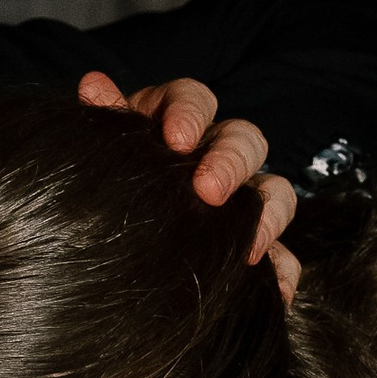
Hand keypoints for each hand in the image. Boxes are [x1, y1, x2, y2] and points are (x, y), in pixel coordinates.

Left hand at [75, 70, 300, 296]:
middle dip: (231, 162)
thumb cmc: (104, 186)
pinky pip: (282, 256)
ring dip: (268, 214)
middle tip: (209, 192)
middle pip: (244, 139)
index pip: (193, 99)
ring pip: (275, 192)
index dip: (190, 113)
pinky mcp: (252, 245)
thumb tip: (93, 84)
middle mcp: (213, 155)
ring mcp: (239, 200)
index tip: (176, 139)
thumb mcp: (101, 153)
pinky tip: (275, 293)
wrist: (94, 251)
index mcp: (172, 123)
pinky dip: (282, 272)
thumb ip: (103, 121)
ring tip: (250, 247)